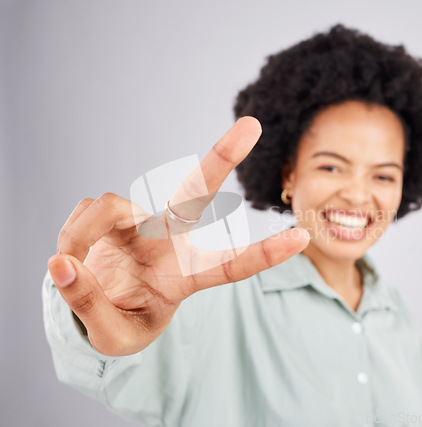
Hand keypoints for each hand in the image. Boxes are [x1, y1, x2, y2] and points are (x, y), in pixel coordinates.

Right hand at [47, 117, 309, 355]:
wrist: (96, 308)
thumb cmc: (119, 323)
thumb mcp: (111, 336)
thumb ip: (88, 306)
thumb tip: (62, 265)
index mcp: (184, 278)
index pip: (231, 266)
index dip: (265, 254)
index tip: (302, 238)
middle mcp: (169, 242)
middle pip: (197, 195)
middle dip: (221, 158)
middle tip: (253, 124)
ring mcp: (141, 223)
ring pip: (112, 204)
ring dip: (85, 235)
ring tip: (75, 267)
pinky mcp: (113, 213)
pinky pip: (87, 209)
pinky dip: (73, 233)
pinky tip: (76, 253)